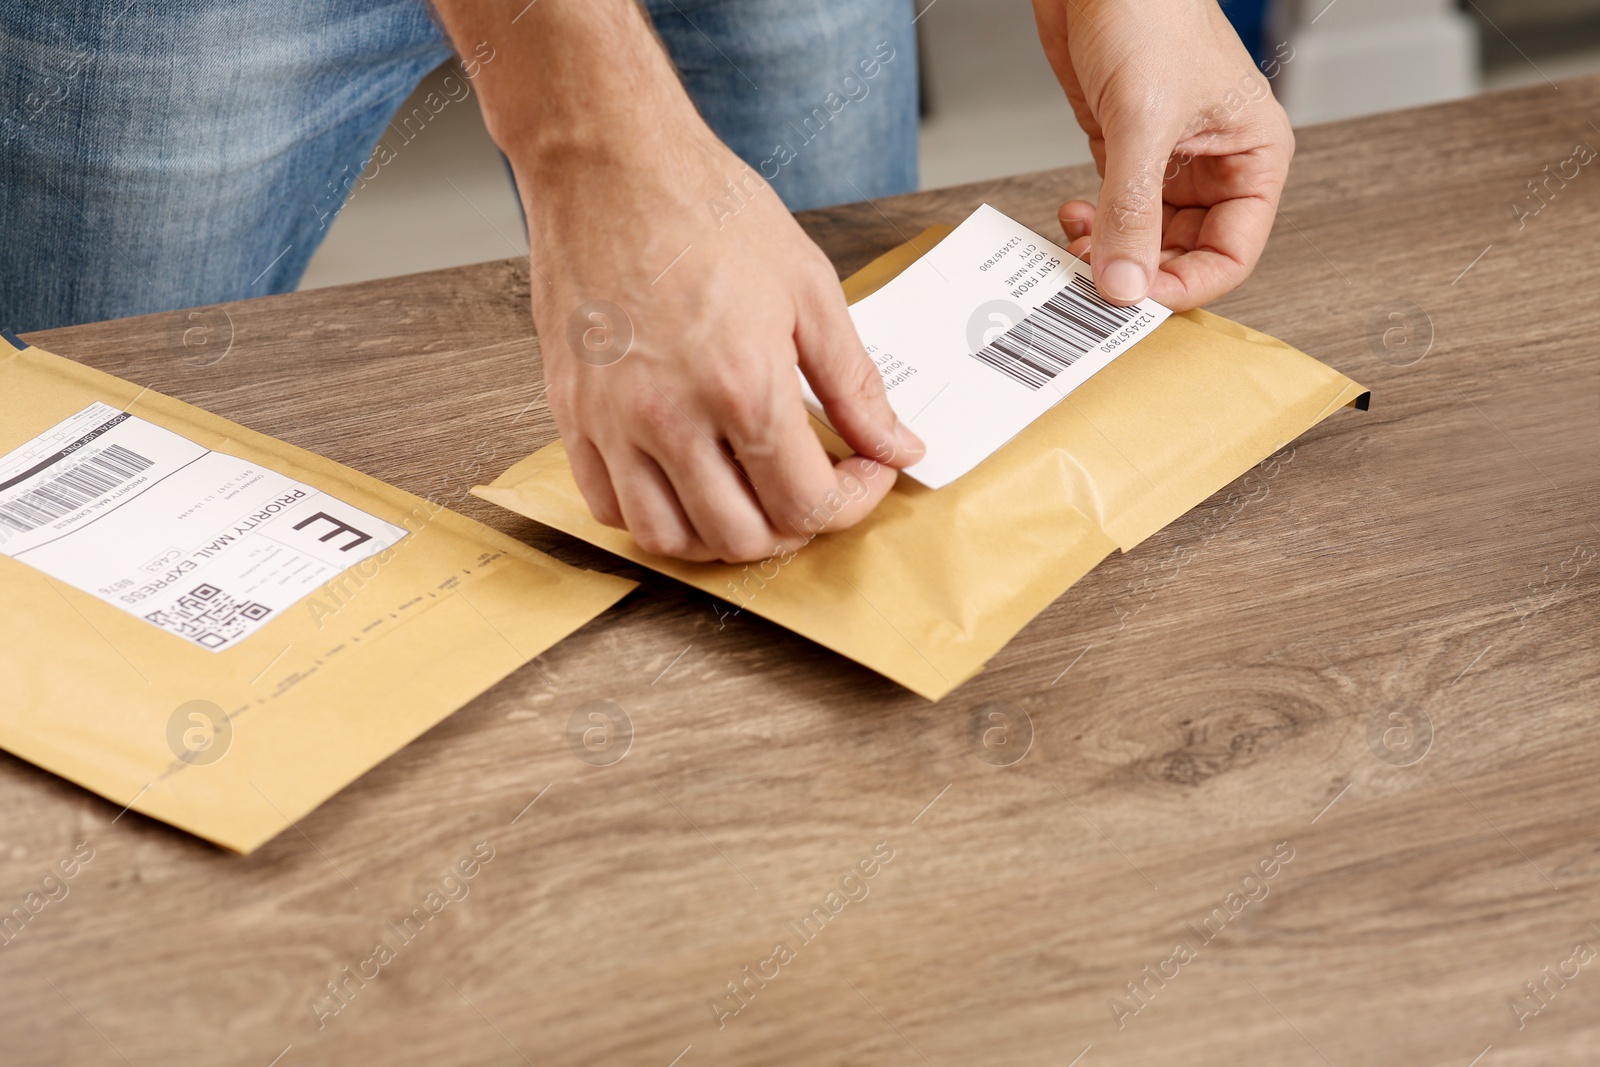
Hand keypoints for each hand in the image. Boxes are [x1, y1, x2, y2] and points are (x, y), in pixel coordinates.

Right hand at [520, 127, 924, 562]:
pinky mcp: (572, 416)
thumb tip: (897, 444)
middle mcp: (671, 419)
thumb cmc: (705, 210)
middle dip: (797, 525)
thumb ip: (856, 384)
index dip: (854, 502)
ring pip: (671, 540)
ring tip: (753, 497)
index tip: (866, 472)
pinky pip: (608, 507)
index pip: (808, 503)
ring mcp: (612, 424)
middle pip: (744, 538)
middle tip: (815, 485)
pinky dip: (654, 516)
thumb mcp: (809, 290)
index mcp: (743, 386)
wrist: (609, 164)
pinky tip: (686, 482)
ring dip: (724, 537)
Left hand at [1032, 0, 1292, 309]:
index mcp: (1253, 156)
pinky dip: (1092, 229)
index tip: (1138, 300)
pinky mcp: (1124, 152)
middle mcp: (1214, 165)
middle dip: (1141, 273)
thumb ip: (1133, 210)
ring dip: (1110, 255)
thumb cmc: (1149, 9)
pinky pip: (1114, 214)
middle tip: (1095, 281)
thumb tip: (1125, 285)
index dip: (1186, 285)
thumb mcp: (1144, 121)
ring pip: (1147, 240)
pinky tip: (1072, 221)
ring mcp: (1166, 161)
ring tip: (1078, 249)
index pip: (1232, 253)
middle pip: (1186, 254)